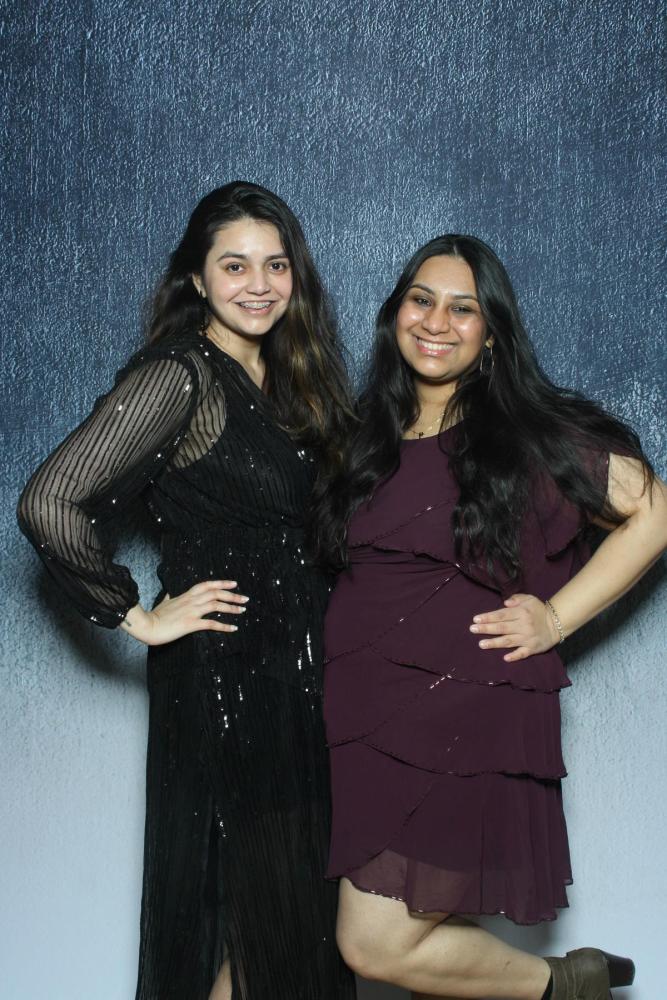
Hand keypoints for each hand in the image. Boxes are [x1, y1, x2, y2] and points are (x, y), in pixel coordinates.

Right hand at [121, 580, 248, 645]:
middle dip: (232, 595)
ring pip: (216, 605)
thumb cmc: (154, 616)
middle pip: (216, 593)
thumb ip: (169, 598)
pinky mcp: (191, 624)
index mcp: (186, 595)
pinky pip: (211, 624)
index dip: (222, 583)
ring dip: (231, 608)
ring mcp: (192, 612)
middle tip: (245, 598)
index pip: (207, 585)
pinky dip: (224, 626)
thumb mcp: (163, 602)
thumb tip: (169, 594)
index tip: (234, 583)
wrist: (147, 625)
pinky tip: (233, 628)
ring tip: (243, 610)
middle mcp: (191, 601)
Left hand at [469, 593, 560, 661]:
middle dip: (486, 629)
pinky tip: (505, 658)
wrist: (556, 624)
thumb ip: (517, 598)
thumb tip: (505, 602)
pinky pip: (523, 653)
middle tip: (472, 630)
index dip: (488, 617)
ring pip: (508, 641)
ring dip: (494, 643)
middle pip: (502, 628)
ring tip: (481, 644)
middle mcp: (523, 626)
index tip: (475, 619)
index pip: (501, 615)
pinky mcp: (532, 648)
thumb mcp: (529, 599)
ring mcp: (528, 638)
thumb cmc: (539, 610)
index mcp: (521, 613)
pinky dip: (514, 656)